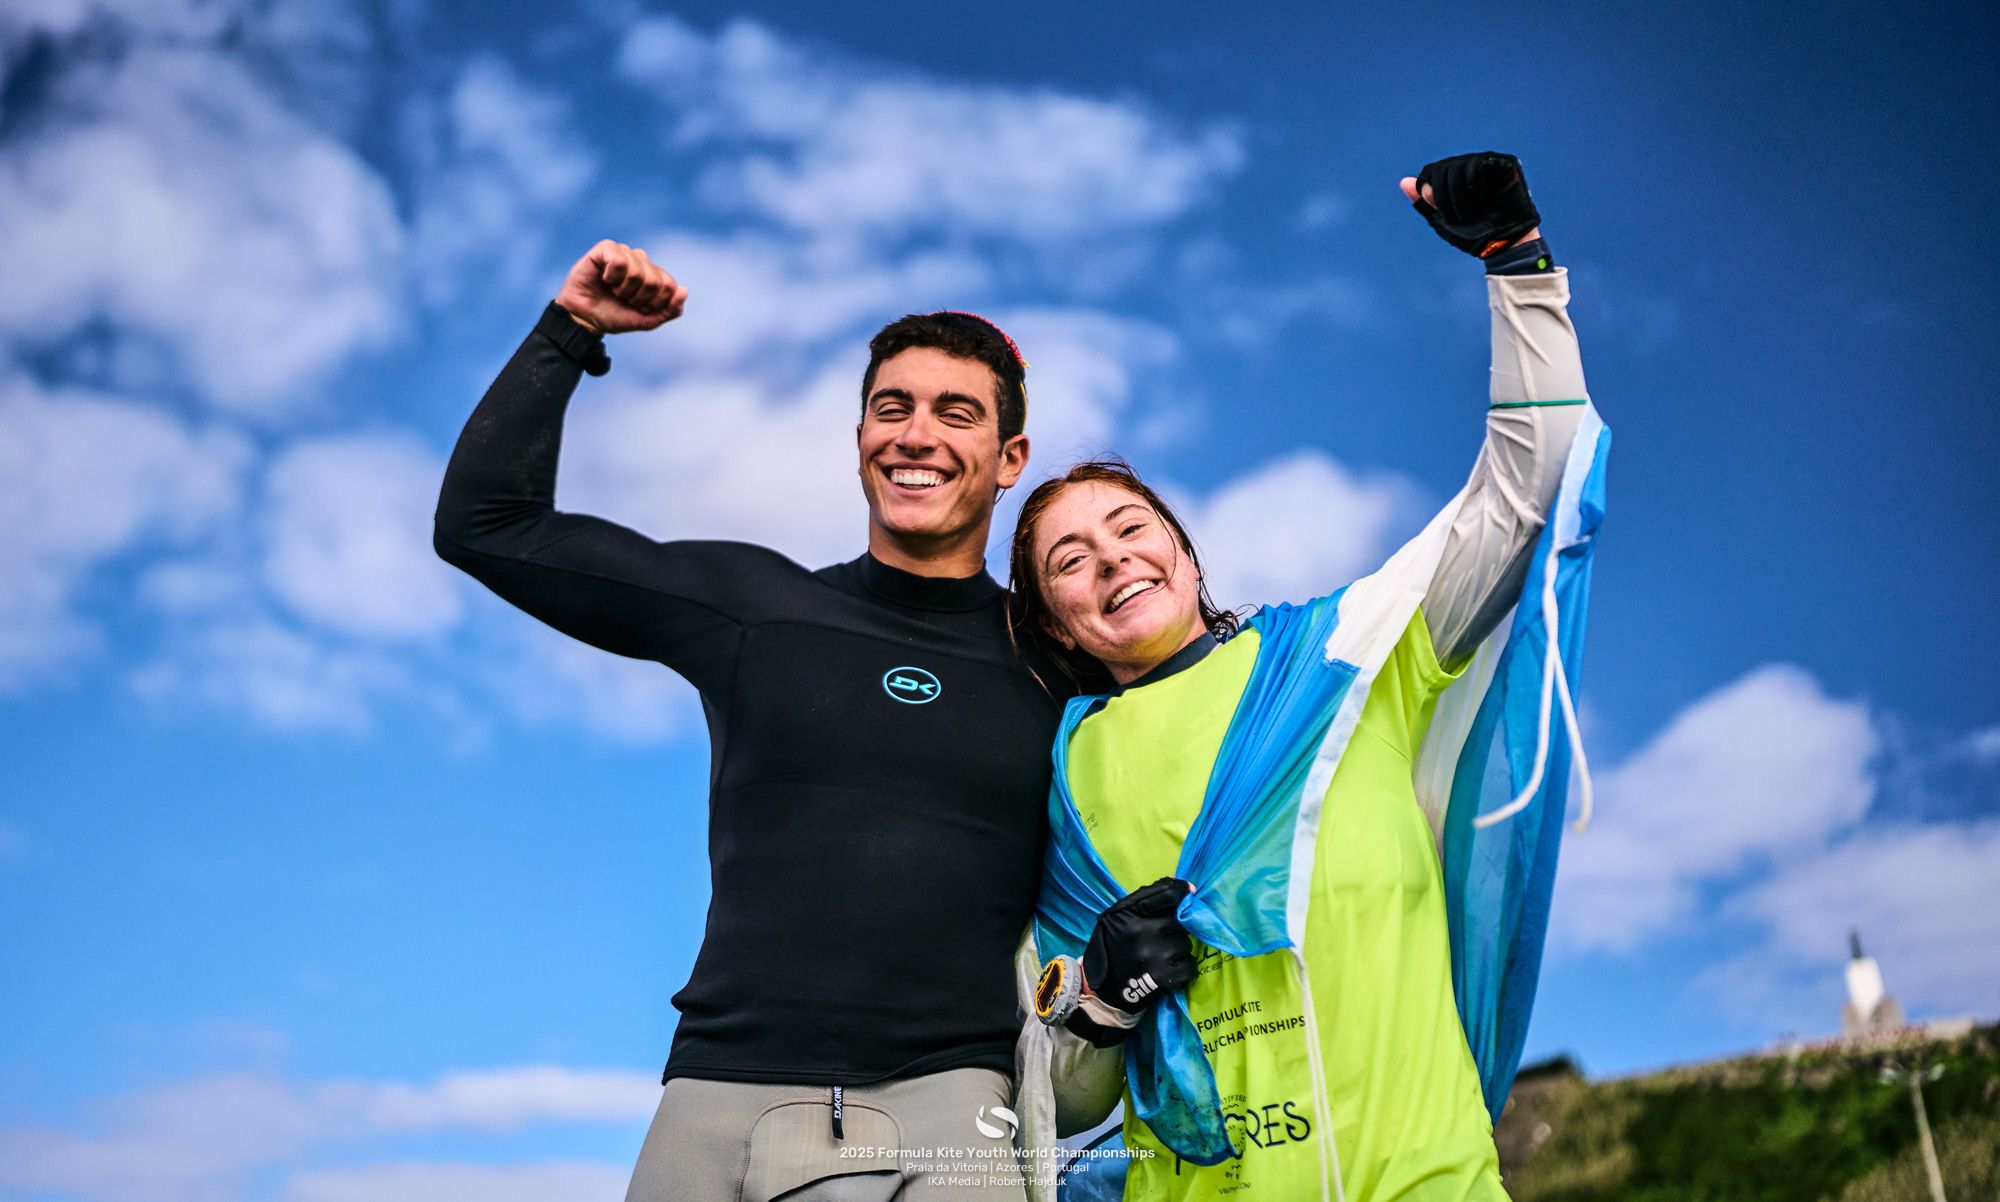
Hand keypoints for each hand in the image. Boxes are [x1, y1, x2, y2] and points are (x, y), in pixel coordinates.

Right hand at [553, 240, 687, 334]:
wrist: (585, 319)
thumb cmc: (615, 316)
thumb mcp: (647, 320)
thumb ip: (670, 310)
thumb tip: (684, 291)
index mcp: (654, 276)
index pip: (670, 286)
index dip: (654, 303)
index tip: (639, 308)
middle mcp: (641, 261)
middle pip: (654, 280)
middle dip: (638, 298)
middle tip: (624, 299)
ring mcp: (624, 253)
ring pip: (637, 271)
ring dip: (623, 289)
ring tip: (613, 290)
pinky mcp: (605, 249)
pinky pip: (618, 261)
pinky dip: (611, 277)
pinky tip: (604, 278)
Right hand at [1082, 877, 1195, 1012]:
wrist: (1098, 986)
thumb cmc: (1111, 945)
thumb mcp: (1117, 916)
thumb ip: (1144, 899)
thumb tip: (1179, 883)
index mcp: (1128, 914)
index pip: (1166, 895)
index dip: (1181, 892)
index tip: (1190, 892)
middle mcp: (1141, 932)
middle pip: (1179, 921)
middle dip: (1175, 929)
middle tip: (1163, 937)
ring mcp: (1154, 956)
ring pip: (1186, 945)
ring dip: (1179, 950)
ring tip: (1162, 956)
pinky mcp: (1163, 978)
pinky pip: (1189, 966)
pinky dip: (1183, 968)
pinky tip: (1168, 969)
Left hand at [1399, 152, 1540, 257]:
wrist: (1503, 245)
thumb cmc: (1474, 235)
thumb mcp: (1442, 219)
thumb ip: (1425, 200)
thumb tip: (1404, 182)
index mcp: (1455, 177)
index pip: (1432, 172)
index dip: (1432, 193)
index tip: (1445, 215)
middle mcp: (1470, 166)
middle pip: (1443, 168)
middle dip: (1445, 197)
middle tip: (1461, 218)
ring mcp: (1488, 162)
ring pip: (1459, 166)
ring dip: (1461, 196)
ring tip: (1473, 213)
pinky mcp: (1505, 164)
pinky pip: (1480, 166)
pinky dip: (1477, 188)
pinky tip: (1487, 201)